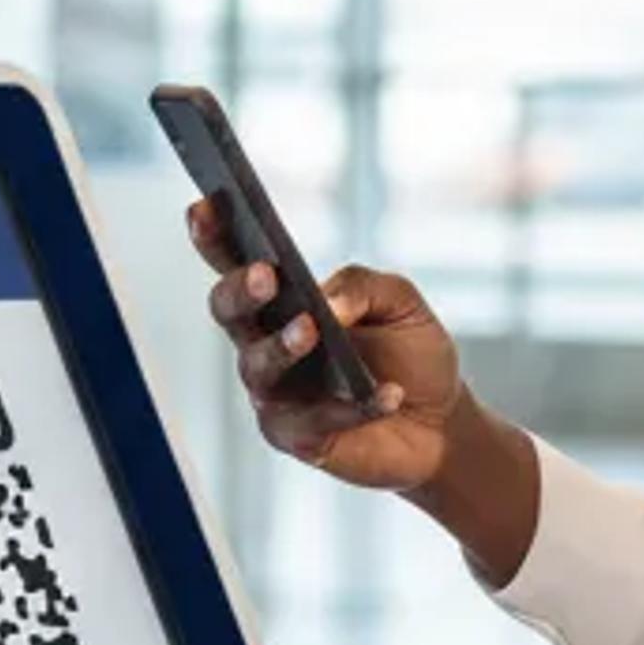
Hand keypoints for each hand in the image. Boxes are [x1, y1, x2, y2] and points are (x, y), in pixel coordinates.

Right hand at [189, 201, 464, 495]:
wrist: (440, 422)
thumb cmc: (411, 353)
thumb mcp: (401, 303)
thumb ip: (363, 287)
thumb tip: (326, 303)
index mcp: (282, 301)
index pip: (236, 263)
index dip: (213, 236)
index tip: (203, 207)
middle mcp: (265, 344)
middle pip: (228, 312)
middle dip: (240, 290)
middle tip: (266, 277)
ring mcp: (276, 393)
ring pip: (256, 368)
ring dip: (281, 345)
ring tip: (312, 330)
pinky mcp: (298, 438)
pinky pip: (313, 421)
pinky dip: (352, 407)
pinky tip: (388, 395)